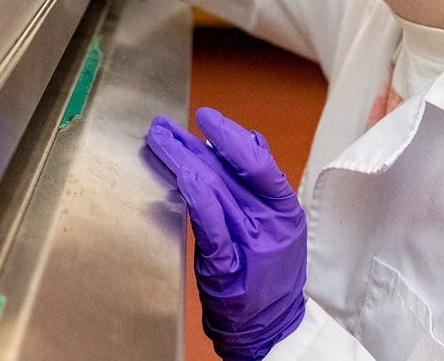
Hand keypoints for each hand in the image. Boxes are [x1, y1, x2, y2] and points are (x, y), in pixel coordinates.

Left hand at [146, 108, 306, 360]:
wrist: (271, 325)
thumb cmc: (271, 271)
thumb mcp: (281, 222)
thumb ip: (262, 183)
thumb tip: (244, 138)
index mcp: (284, 209)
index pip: (259, 163)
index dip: (231, 137)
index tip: (206, 118)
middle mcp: (268, 223)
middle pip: (227, 172)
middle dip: (190, 145)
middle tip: (162, 126)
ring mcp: (248, 245)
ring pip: (214, 191)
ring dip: (182, 161)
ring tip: (159, 141)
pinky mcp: (225, 267)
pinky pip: (210, 227)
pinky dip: (197, 199)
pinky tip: (183, 178)